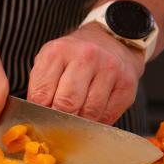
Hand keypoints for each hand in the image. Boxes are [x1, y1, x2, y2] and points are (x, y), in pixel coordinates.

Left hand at [27, 24, 143, 124]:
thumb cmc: (73, 57)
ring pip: (89, 113)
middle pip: (66, 105)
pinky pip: (108, 116)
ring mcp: (109, 70)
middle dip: (60, 120)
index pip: (41, 95)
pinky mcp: (127, 84)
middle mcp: (85, 57)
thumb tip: (36, 118)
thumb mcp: (50, 62)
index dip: (39, 113)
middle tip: (58, 123)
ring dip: (80, 122)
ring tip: (77, 115)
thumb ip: (40, 87)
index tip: (41, 119)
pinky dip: (98, 121)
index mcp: (58, 52)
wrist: (109, 41)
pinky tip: (94, 112)